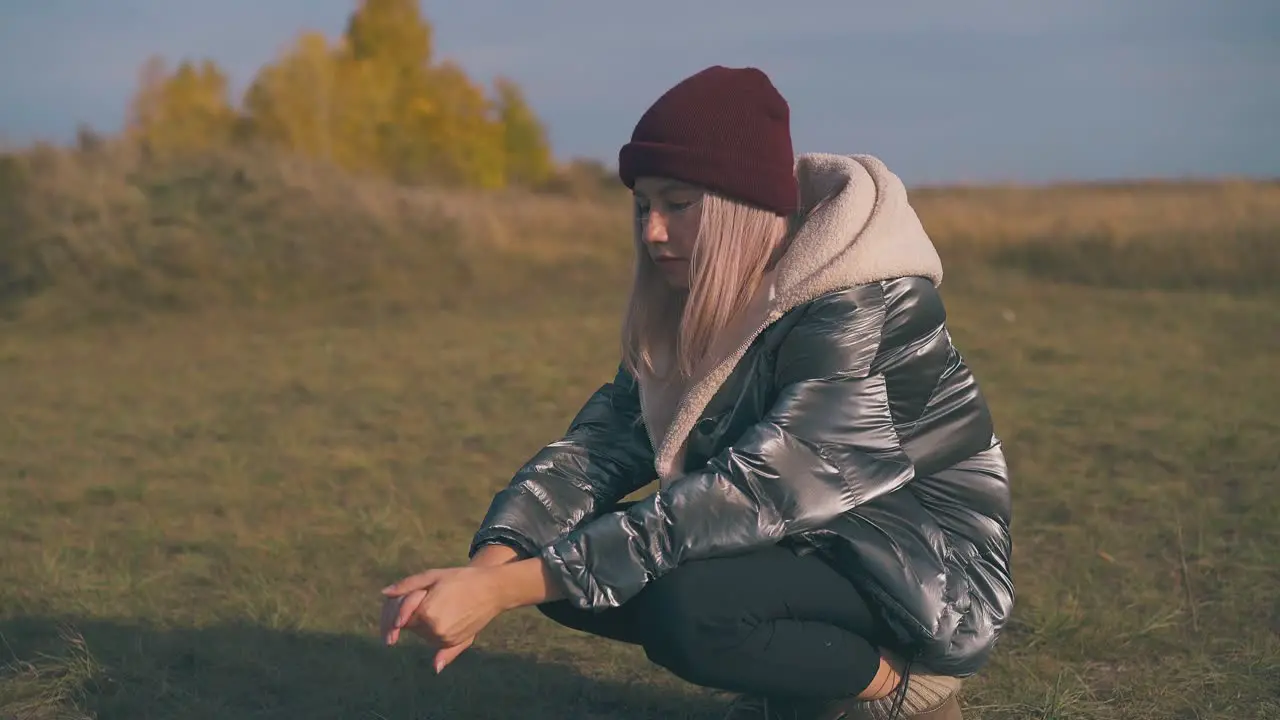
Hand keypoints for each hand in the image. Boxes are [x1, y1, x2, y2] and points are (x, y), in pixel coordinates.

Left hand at [380, 567, 505, 666]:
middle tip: (418, 596)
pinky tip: (436, 626)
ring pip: (420, 632)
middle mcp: (434, 630)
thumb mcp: (433, 576)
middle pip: (409, 624)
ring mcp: (444, 640)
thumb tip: (384, 593)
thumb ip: (406, 586)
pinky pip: (433, 641)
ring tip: (436, 602)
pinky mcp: (454, 644)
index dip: (397, 609)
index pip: (400, 616)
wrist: (492, 590)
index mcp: (427, 613)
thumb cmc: (461, 578)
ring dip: (419, 620)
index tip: (392, 616)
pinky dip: (429, 633)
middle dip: (407, 612)